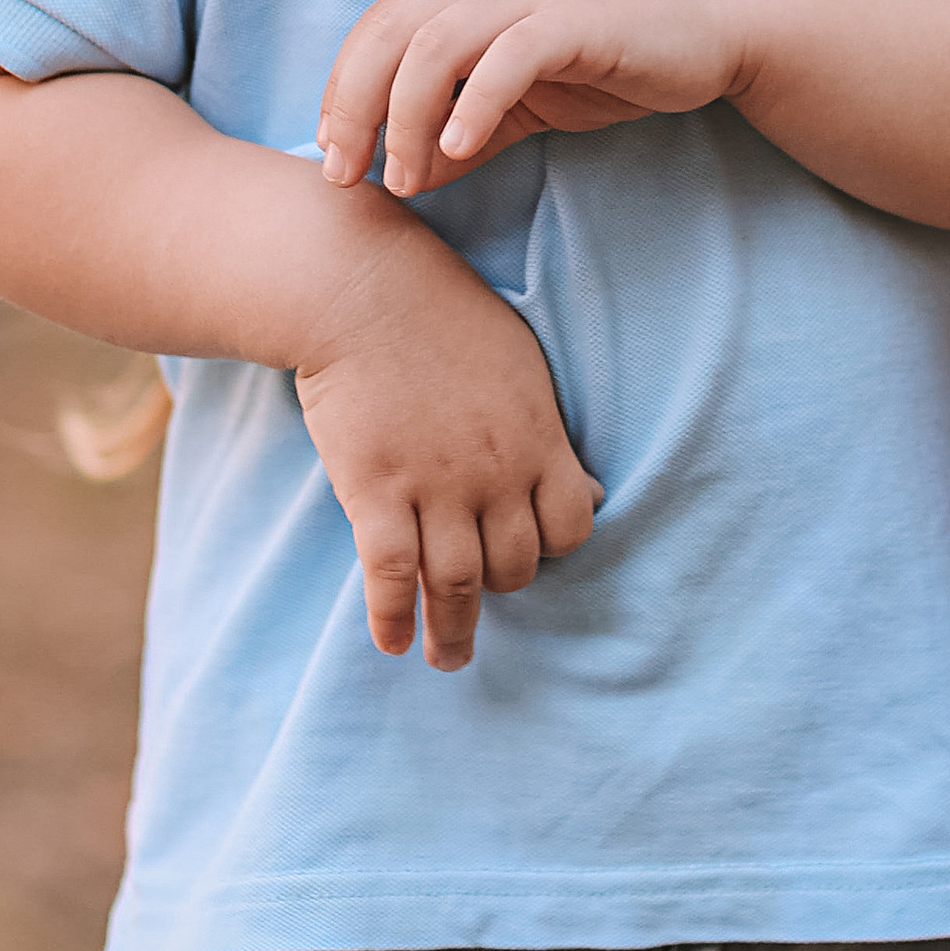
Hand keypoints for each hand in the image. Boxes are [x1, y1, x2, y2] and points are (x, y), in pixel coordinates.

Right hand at [292, 208, 601, 670]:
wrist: (362, 291)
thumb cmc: (446, 317)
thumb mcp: (523, 368)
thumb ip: (549, 435)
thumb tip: (587, 491)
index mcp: (538, 439)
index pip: (571, 528)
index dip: (552, 546)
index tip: (528, 550)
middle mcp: (494, 473)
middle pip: (514, 566)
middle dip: (499, 587)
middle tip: (478, 600)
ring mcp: (433, 487)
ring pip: (456, 585)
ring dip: (453, 633)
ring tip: (448, 659)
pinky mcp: (374, 492)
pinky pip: (391, 577)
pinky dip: (394, 619)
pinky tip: (393, 644)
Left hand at [319, 0, 755, 199]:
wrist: (715, 22)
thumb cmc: (618, 55)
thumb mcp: (526, 97)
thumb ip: (468, 126)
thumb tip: (410, 175)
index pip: (379, 25)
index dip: (343, 88)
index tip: (334, 153)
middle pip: (390, 32)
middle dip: (355, 107)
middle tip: (346, 176)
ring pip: (435, 45)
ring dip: (407, 117)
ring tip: (406, 178)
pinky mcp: (575, 19)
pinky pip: (507, 58)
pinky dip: (476, 105)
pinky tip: (463, 150)